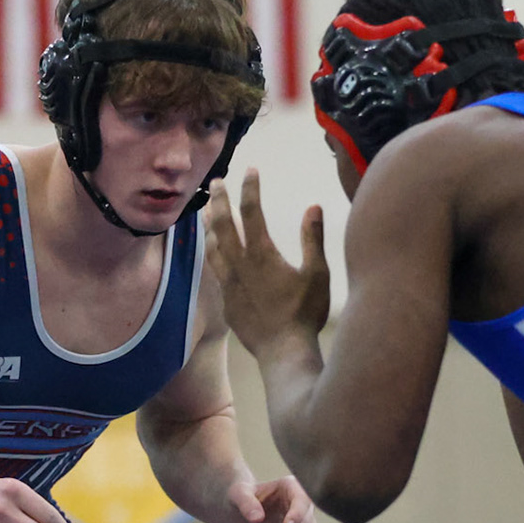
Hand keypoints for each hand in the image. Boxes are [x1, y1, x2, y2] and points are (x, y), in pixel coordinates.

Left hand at [206, 169, 330, 356]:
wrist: (283, 352)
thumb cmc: (305, 314)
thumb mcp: (317, 274)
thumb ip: (313, 238)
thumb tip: (313, 206)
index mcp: (262, 254)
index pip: (252, 211)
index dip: (250, 187)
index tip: (251, 169)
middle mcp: (240, 265)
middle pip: (223, 224)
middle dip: (219, 200)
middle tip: (216, 183)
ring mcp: (230, 285)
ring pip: (212, 247)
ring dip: (209, 225)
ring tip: (206, 211)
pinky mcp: (227, 302)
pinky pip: (215, 271)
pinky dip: (212, 254)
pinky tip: (213, 253)